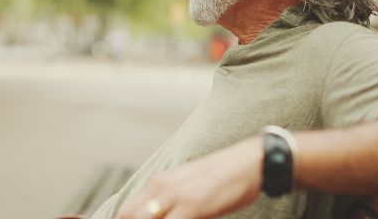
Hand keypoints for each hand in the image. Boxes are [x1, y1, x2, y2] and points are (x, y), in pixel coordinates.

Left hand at [116, 137, 263, 218]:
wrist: (251, 163)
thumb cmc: (223, 177)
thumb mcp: (188, 184)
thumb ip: (169, 199)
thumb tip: (157, 213)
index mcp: (158, 182)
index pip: (126, 212)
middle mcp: (161, 187)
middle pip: (128, 217)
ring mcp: (176, 197)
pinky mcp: (192, 206)